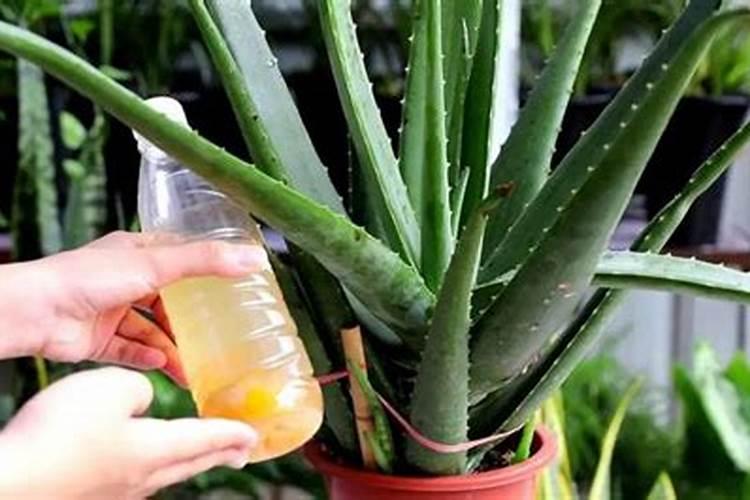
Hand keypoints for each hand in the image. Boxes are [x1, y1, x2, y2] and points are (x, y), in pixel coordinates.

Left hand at [0, 231, 265, 383]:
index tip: (236, 290)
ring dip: (172, 349)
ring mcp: (112, 311)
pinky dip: (147, 358)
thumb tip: (254, 258)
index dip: (208, 272)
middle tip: (220, 339)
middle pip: (169, 303)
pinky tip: (162, 366)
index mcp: (138, 252)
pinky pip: (131, 351)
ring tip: (192, 368)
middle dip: (191, 323)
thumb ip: (205, 262)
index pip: (182, 259)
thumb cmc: (86, 278)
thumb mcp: (155, 264)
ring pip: (152, 332)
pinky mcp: (99, 339)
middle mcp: (126, 280)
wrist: (33, 312)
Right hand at [0, 367, 257, 498]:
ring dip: (189, 460)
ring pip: (165, 472)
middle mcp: (141, 475)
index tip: (255, 436)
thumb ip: (138, 389)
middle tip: (241, 451)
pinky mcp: (89, 493)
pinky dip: (154, 465)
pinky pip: (135, 477)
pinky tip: (140, 461)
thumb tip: (143, 402)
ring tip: (198, 453)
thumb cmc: (60, 435)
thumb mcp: (110, 389)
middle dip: (220, 453)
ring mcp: (114, 490)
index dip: (233, 434)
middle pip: (192, 462)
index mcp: (155, 449)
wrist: (9, 482)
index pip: (207, 439)